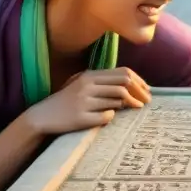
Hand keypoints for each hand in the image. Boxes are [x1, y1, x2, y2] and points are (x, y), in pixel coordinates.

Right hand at [26, 67, 150, 134]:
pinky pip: (107, 116)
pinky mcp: (82, 118)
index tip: (147, 91)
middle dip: (140, 94)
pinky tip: (108, 117)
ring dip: (128, 105)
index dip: (139, 81)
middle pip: (124, 85)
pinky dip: (111, 116)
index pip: (123, 73)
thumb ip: (104, 82)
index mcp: (90, 75)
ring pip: (118, 100)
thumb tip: (134, 85)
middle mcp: (87, 85)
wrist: (43, 116)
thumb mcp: (84, 85)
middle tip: (147, 102)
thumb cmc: (68, 100)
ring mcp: (84, 101)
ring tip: (131, 109)